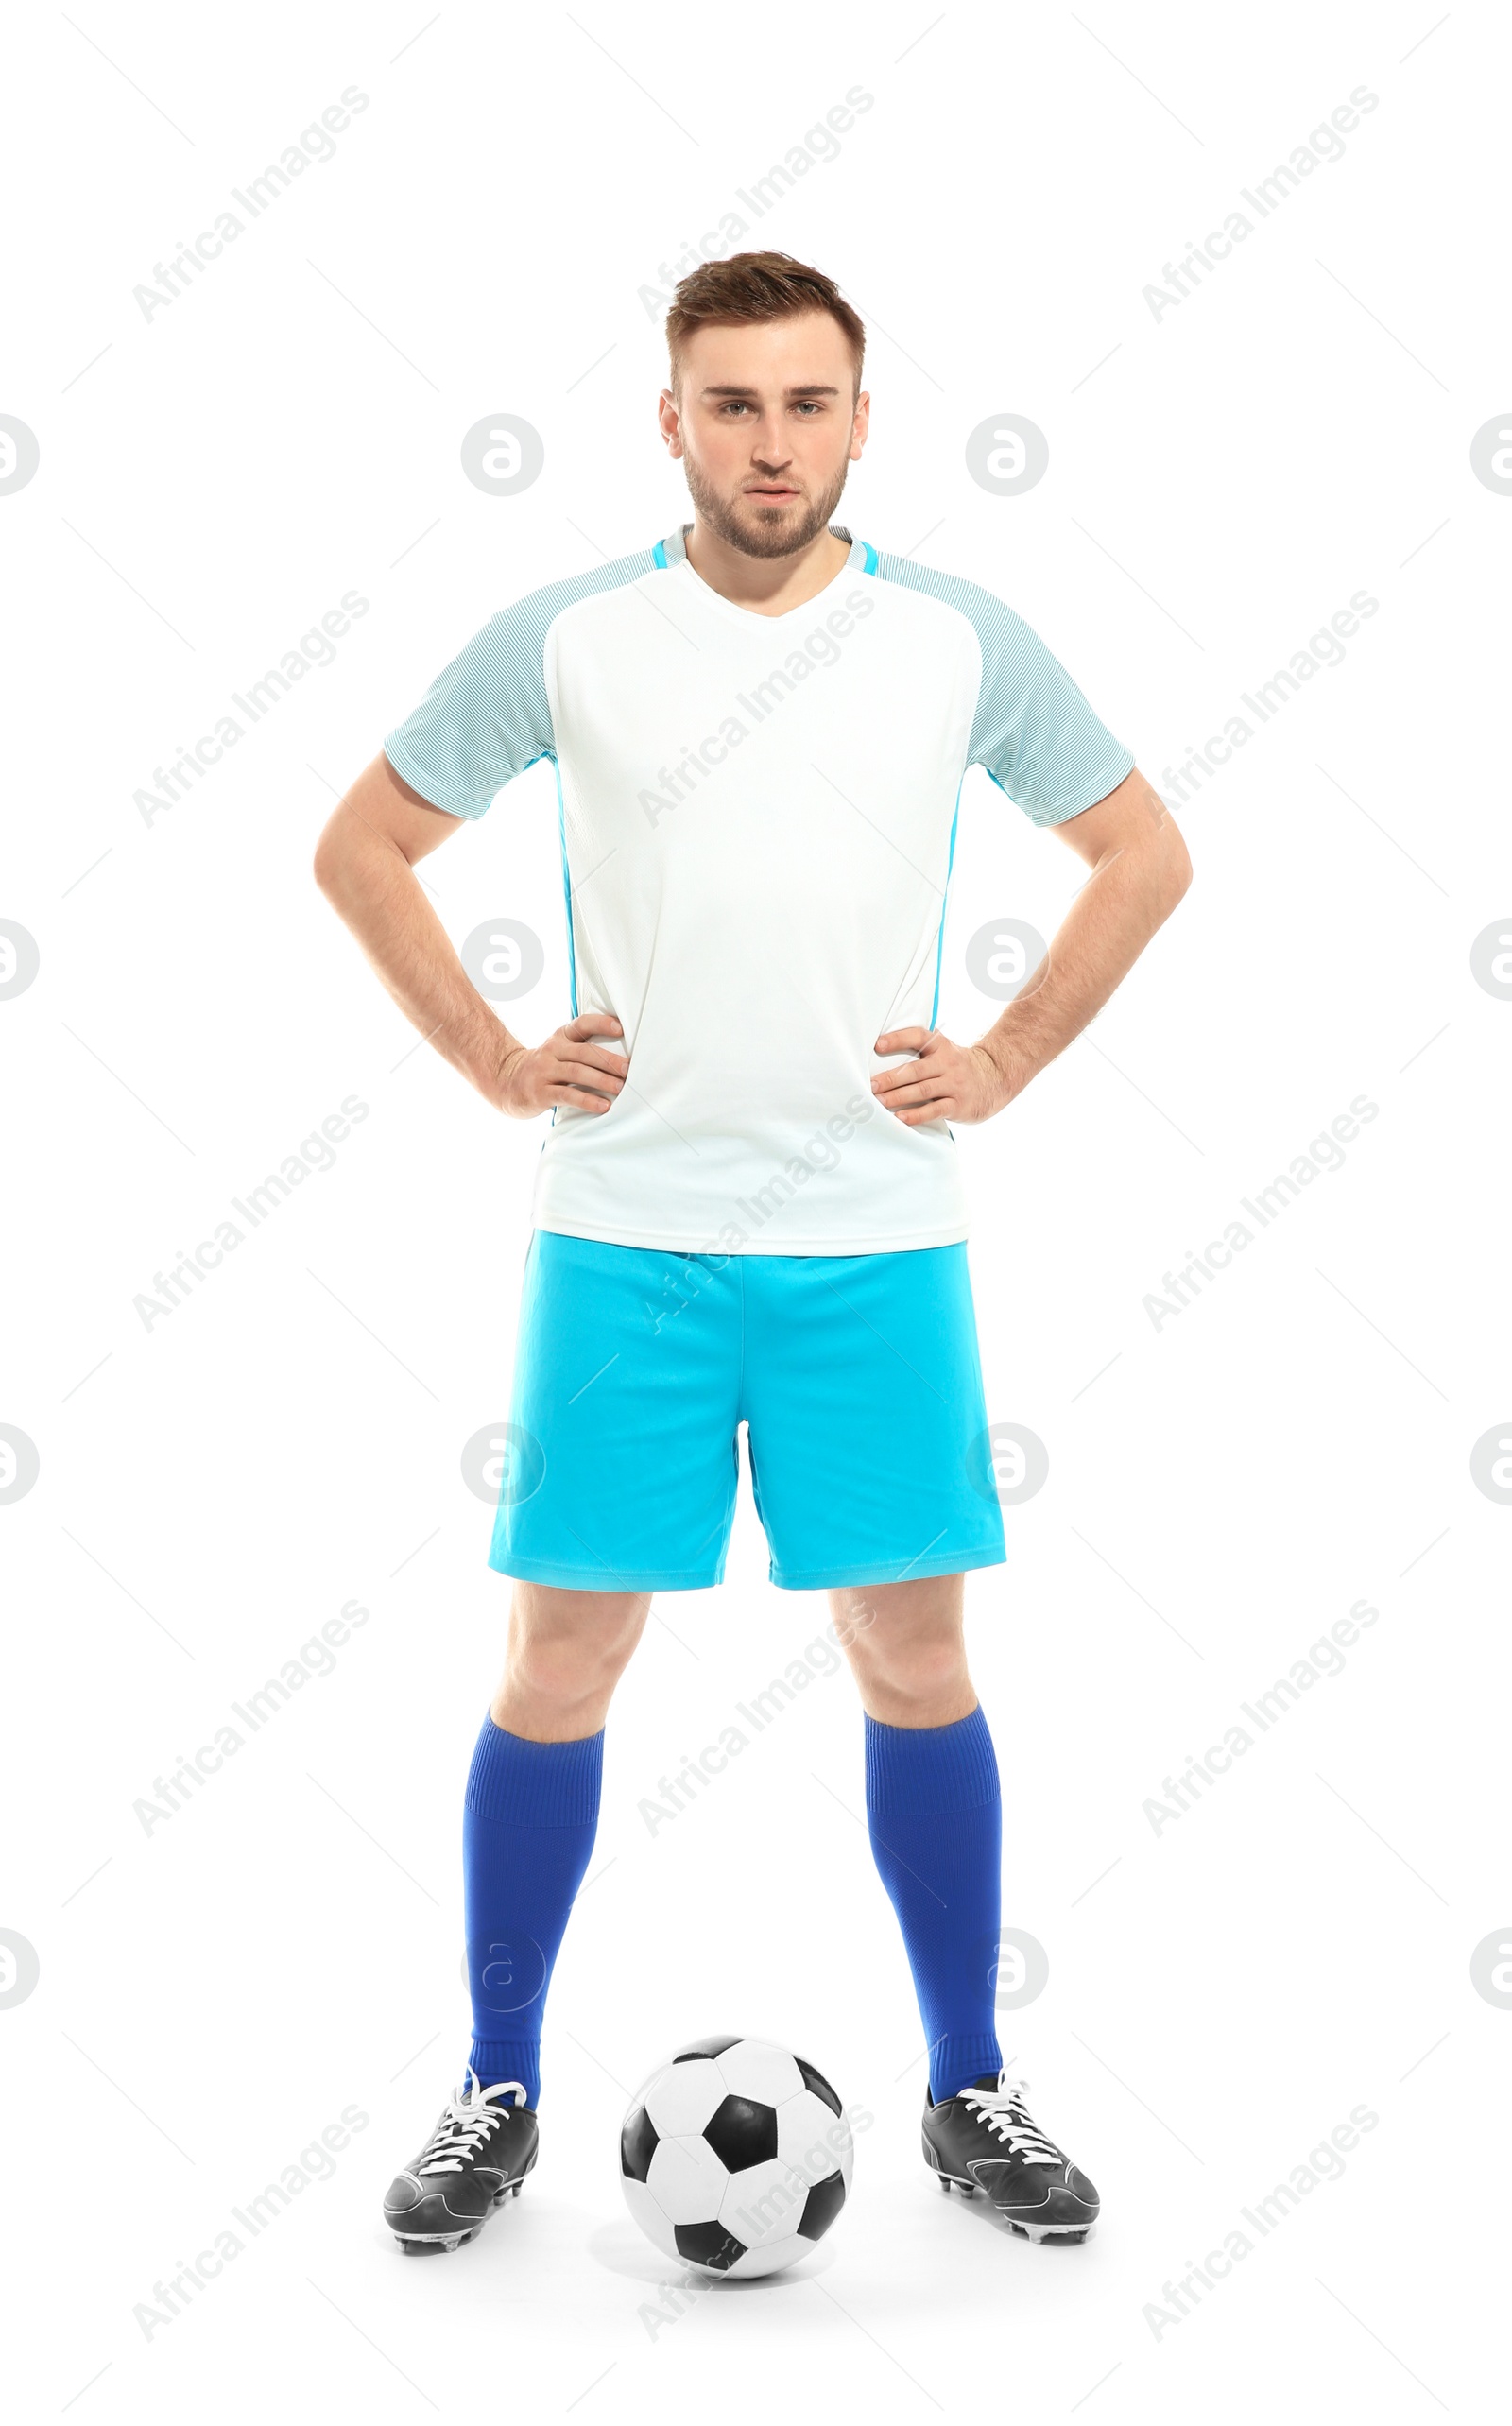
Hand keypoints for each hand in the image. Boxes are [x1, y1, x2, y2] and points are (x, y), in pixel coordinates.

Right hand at [492, 1011, 628, 1117]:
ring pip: (577, 1073)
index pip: (581, 1024)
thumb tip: (623, 1057)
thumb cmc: (545, 1067)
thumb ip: (582, 1049)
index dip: (600, 1023)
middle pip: (584, 1052)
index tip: (620, 1027)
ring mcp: (544, 1071)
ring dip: (602, 1080)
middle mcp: (552, 1050)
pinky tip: (603, 1106)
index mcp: (561, 1037)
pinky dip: (587, 1100)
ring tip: (621, 1088)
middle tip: (629, 1069)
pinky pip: (567, 1095)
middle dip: (609, 1060)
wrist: (506, 1082)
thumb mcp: (559, 1050)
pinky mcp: (540, 1093)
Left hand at [870, 1027, 1011, 1125]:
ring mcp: (954, 1084)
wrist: (993, 1080)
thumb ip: (920, 1047)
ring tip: (879, 1101)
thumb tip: (880, 1047)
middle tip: (871, 1085)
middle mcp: (947, 1063)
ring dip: (898, 1097)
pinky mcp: (957, 1104)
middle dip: (891, 1077)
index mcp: (940, 1046)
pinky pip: (935, 1110)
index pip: (918, 1037)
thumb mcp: (943, 1050)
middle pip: (916, 1069)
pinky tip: (900, 1118)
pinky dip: (917, 1114)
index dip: (898, 1039)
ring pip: (923, 1090)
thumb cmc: (955, 1066)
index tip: (877, 1045)